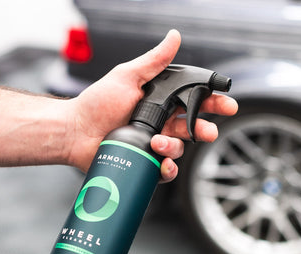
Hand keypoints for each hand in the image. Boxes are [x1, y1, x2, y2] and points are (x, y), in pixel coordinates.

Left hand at [63, 29, 237, 181]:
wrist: (74, 132)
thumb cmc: (96, 103)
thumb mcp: (127, 76)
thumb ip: (154, 61)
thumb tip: (174, 36)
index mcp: (159, 102)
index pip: (192, 101)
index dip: (212, 103)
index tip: (227, 103)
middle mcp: (158, 123)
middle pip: (192, 127)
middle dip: (206, 129)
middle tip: (209, 131)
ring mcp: (152, 144)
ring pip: (179, 149)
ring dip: (175, 146)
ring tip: (158, 142)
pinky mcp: (144, 163)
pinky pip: (164, 170)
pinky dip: (168, 169)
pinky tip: (162, 164)